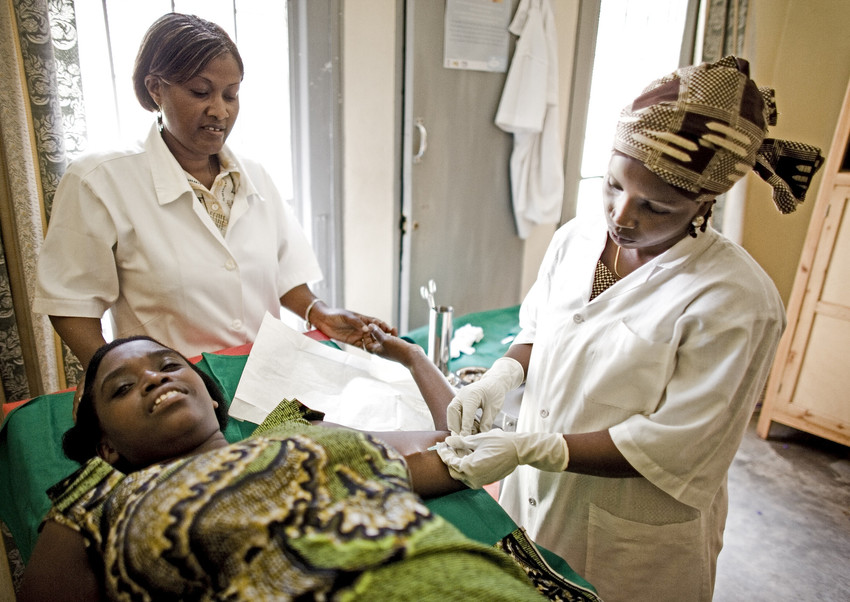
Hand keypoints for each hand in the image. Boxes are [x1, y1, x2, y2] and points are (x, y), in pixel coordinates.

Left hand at [312, 306, 396, 345]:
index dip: (384, 326)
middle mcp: (362, 328)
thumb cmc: (335, 314)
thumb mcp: (347, 316)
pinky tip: (372, 352)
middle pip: (375, 333)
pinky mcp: (351, 341)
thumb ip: (357, 323)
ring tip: (382, 349)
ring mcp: (357, 335)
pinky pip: (361, 346)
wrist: (323, 319)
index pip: (376, 323)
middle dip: (382, 337)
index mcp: (363, 319)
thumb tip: (367, 329)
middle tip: (390, 342)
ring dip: (375, 344)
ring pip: (370, 340)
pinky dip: (366, 348)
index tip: (390, 330)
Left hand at [362, 323, 419, 365]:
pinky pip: (392, 338)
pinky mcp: (397, 346)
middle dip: (375, 331)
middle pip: (374, 340)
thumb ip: (377, 333)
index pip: (367, 344)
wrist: (413, 356)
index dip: (366, 336)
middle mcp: (382, 350)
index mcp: (377, 351)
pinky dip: (392, 333)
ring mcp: (390, 348)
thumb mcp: (385, 340)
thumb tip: (369, 326)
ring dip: (384, 331)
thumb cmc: (398, 350)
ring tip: (385, 324)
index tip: (368, 328)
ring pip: (384, 338)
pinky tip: (394, 328)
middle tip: (376, 324)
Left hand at [436, 430, 568, 488]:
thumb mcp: (477, 439)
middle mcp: (474, 478)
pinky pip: (471, 477)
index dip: (444, 453)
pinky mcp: (486, 481)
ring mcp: (481, 481)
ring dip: (458, 465)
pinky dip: (467, 468)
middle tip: (448, 448)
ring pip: (462, 476)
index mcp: (470, 468)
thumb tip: (448, 441)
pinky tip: (468, 456)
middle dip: (449, 460)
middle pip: (454, 472)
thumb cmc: (500, 443)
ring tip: (458, 451)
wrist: (518, 451)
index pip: (450, 462)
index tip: (441, 445)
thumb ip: (460, 442)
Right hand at [446, 356, 523, 435]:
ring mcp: (459, 396)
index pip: (466, 414)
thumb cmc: (495, 393)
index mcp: (472, 394)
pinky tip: (463, 428)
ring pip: (451, 411)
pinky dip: (457, 420)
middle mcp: (462, 394)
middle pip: (453, 411)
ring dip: (454, 423)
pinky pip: (454, 410)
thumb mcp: (494, 408)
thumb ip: (486, 422)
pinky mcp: (459, 399)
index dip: (465, 427)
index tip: (465, 439)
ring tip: (460, 435)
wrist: (494, 381)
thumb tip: (480, 436)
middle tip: (459, 438)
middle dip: (455, 426)